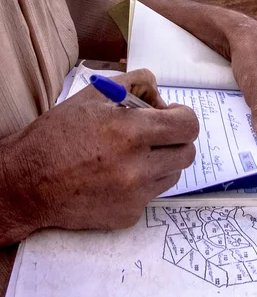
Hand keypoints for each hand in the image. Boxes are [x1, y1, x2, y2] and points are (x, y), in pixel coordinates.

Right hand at [0, 69, 198, 242]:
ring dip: (163, 160)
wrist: (27, 183)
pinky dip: (144, 182)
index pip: (188, 126)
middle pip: (187, 152)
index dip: (183, 116)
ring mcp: (134, 195)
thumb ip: (137, 83)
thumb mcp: (95, 94)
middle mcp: (137, 168)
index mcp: (131, 132)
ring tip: (134, 153)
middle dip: (176, 139)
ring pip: (173, 174)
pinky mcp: (128, 215)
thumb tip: (161, 97)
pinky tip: (118, 174)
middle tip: (155, 133)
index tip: (169, 114)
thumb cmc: (59, 134)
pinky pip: (152, 194)